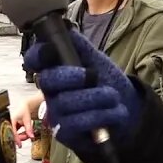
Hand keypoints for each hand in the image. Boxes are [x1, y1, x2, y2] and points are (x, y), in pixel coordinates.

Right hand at [10, 93, 44, 145]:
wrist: (28, 104)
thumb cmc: (25, 108)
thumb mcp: (27, 119)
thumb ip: (29, 128)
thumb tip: (31, 136)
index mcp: (12, 121)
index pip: (13, 132)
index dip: (16, 139)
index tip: (19, 145)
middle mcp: (12, 123)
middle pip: (15, 134)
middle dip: (21, 137)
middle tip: (27, 137)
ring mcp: (15, 124)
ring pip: (18, 133)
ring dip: (23, 136)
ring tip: (28, 135)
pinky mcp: (18, 125)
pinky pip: (20, 131)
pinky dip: (24, 133)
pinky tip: (27, 133)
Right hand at [23, 28, 141, 150]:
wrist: (127, 110)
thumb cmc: (107, 84)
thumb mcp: (97, 61)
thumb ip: (81, 46)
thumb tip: (67, 29)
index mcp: (55, 70)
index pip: (35, 60)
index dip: (38, 55)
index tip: (50, 52)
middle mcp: (51, 91)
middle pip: (47, 80)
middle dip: (71, 76)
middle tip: (93, 76)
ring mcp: (56, 112)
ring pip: (65, 102)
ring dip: (95, 97)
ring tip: (113, 96)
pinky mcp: (65, 133)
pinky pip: (76, 122)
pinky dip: (100, 115)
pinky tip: (115, 112)